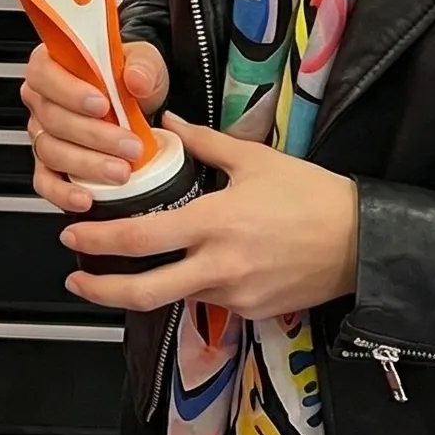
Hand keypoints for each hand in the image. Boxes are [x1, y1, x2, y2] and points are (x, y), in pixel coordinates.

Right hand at [22, 39, 169, 213]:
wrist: (137, 107)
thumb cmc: (129, 78)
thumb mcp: (144, 60)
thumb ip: (142, 65)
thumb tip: (136, 79)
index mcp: (54, 64)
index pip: (43, 72)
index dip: (69, 91)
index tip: (102, 104)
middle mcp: (42, 100)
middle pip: (51, 118)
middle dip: (93, 135)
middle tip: (129, 145)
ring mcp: (43, 134)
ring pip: (51, 151)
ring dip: (88, 165)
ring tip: (121, 171)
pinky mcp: (48, 166)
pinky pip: (46, 183)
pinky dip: (65, 193)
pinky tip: (87, 198)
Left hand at [62, 115, 361, 318]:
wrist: (361, 241)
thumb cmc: (310, 194)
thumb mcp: (255, 159)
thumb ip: (204, 143)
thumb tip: (167, 122)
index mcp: (214, 223)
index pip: (141, 238)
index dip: (99, 241)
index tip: (72, 236)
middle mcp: (219, 267)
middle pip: (144, 292)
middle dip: (100, 289)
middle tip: (75, 278)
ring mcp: (236, 296)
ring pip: (178, 296)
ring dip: (152, 284)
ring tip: (135, 267)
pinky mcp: (253, 313)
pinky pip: (213, 302)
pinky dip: (199, 286)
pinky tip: (202, 268)